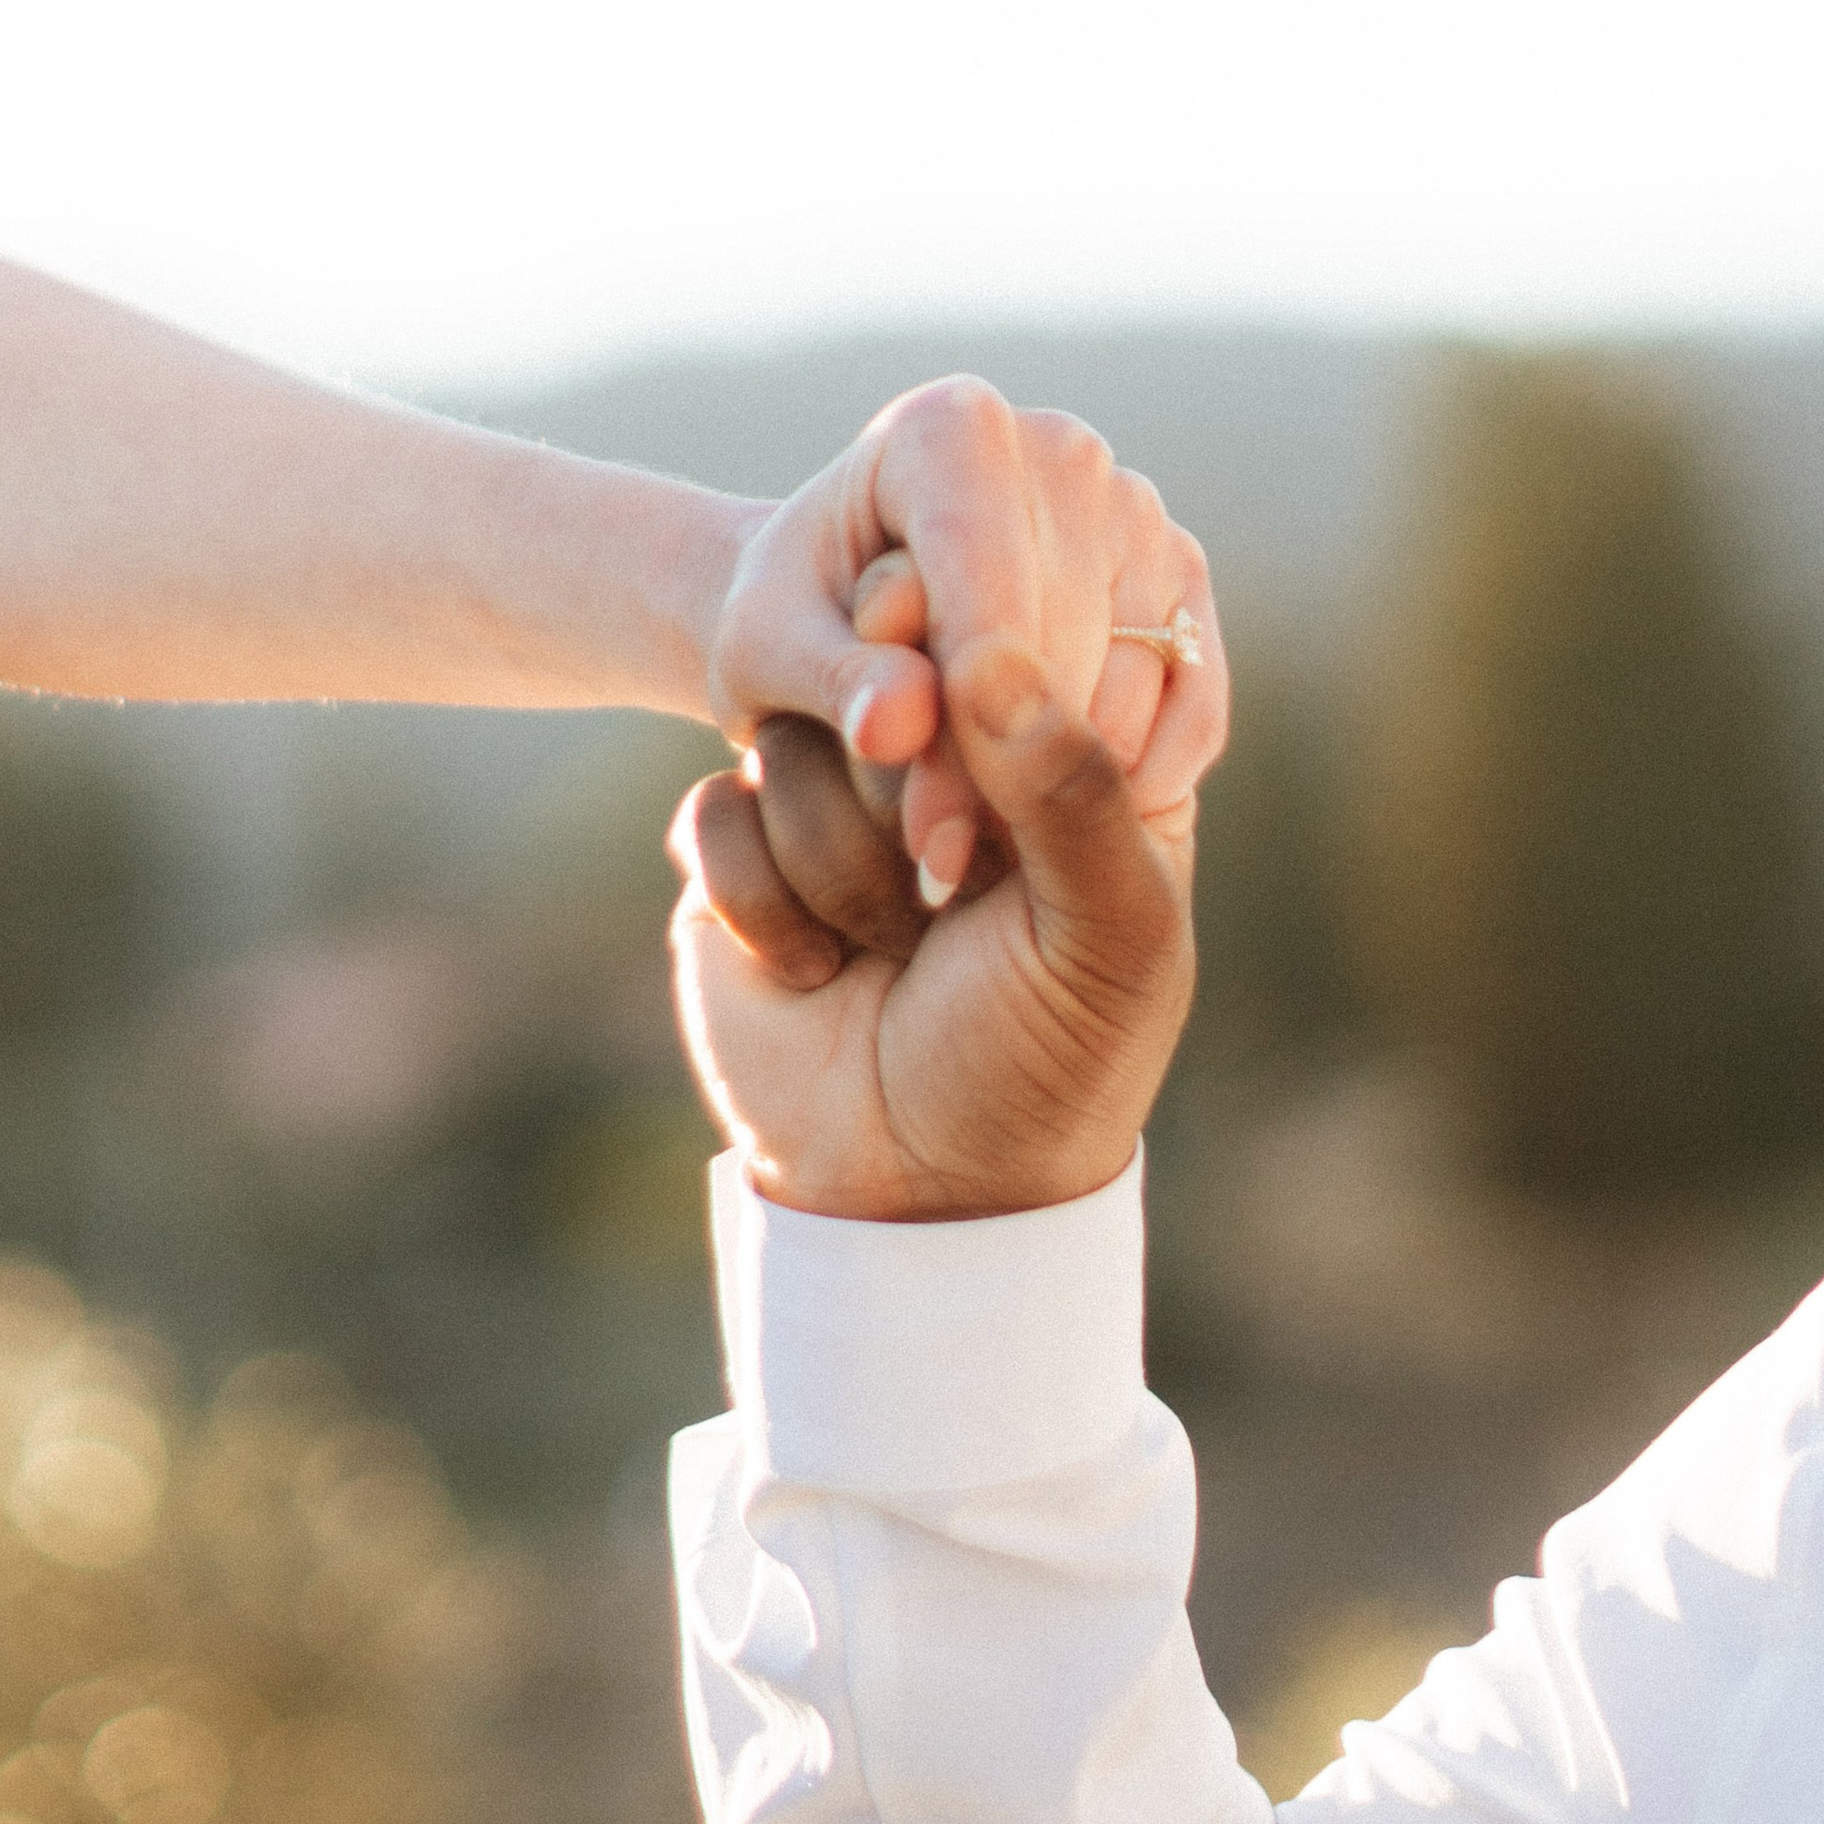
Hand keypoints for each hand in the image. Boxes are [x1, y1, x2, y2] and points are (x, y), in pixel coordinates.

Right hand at [668, 645, 1195, 1219]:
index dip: (967, 651)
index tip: (951, 703)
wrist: (918, 1198)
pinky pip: (717, 812)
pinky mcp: (740, 851)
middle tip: (937, 881)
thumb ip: (1072, 789)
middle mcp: (937, 754)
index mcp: (1053, 747)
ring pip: (787, 738)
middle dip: (897, 780)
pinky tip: (813, 971)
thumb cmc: (1046, 1063)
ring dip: (836, 866)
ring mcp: (832, 796)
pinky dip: (762, 904)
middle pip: (875, 663)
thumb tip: (987, 654)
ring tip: (890, 949)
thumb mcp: (1107, 935)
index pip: (999, 625)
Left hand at [704, 376, 1227, 893]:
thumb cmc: (789, 623)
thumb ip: (834, 682)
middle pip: (1066, 627)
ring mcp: (1134, 506)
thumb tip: (897, 724)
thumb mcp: (769, 656)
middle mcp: (1058, 446)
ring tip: (982, 846)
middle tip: (937, 867)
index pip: (982, 578)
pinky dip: (1138, 775)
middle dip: (1008, 763)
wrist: (836, 614)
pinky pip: (1193, 697)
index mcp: (951, 428)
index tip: (925, 838)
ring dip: (1068, 779)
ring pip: (1136, 671)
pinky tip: (1056, 825)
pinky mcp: (1180, 575)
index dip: (964, 716)